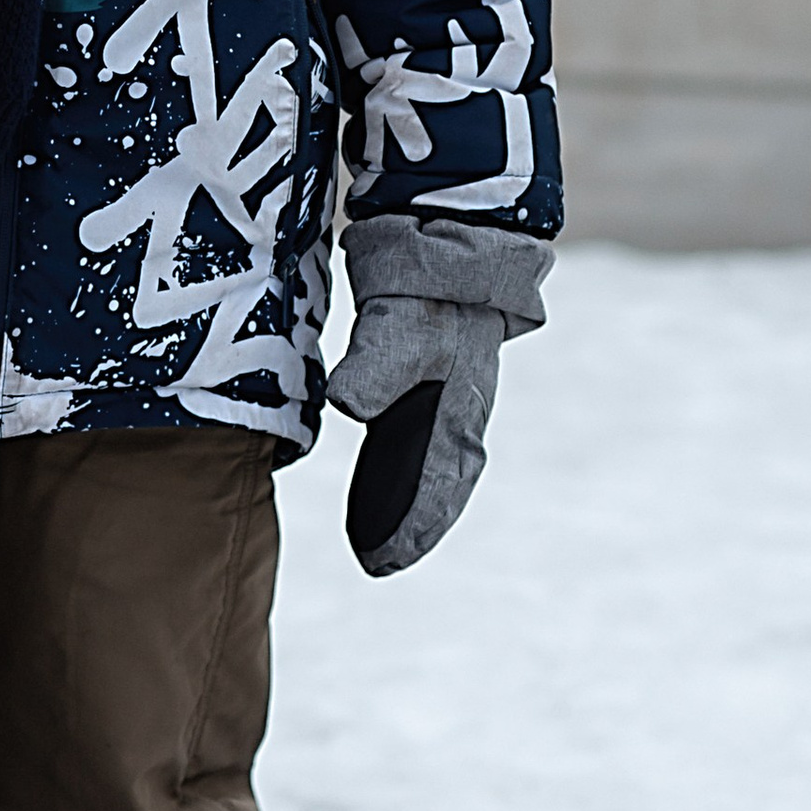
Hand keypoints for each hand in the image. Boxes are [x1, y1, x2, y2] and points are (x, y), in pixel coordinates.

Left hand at [326, 293, 503, 575]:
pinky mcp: (432, 379)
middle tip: (382, 563)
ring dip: (412, 501)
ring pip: (435, 465)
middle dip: (415, 525)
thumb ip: (375, 365)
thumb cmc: (428, 289)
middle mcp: (460, 412)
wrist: (450, 246)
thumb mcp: (399, 324)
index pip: (436, 487)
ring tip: (381, 538)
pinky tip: (386, 477)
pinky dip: (408, 468)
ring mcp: (451, 397)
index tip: (384, 562)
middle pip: (441, 485)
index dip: (412, 528)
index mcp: (457, 411)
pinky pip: (424, 441)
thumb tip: (350, 404)